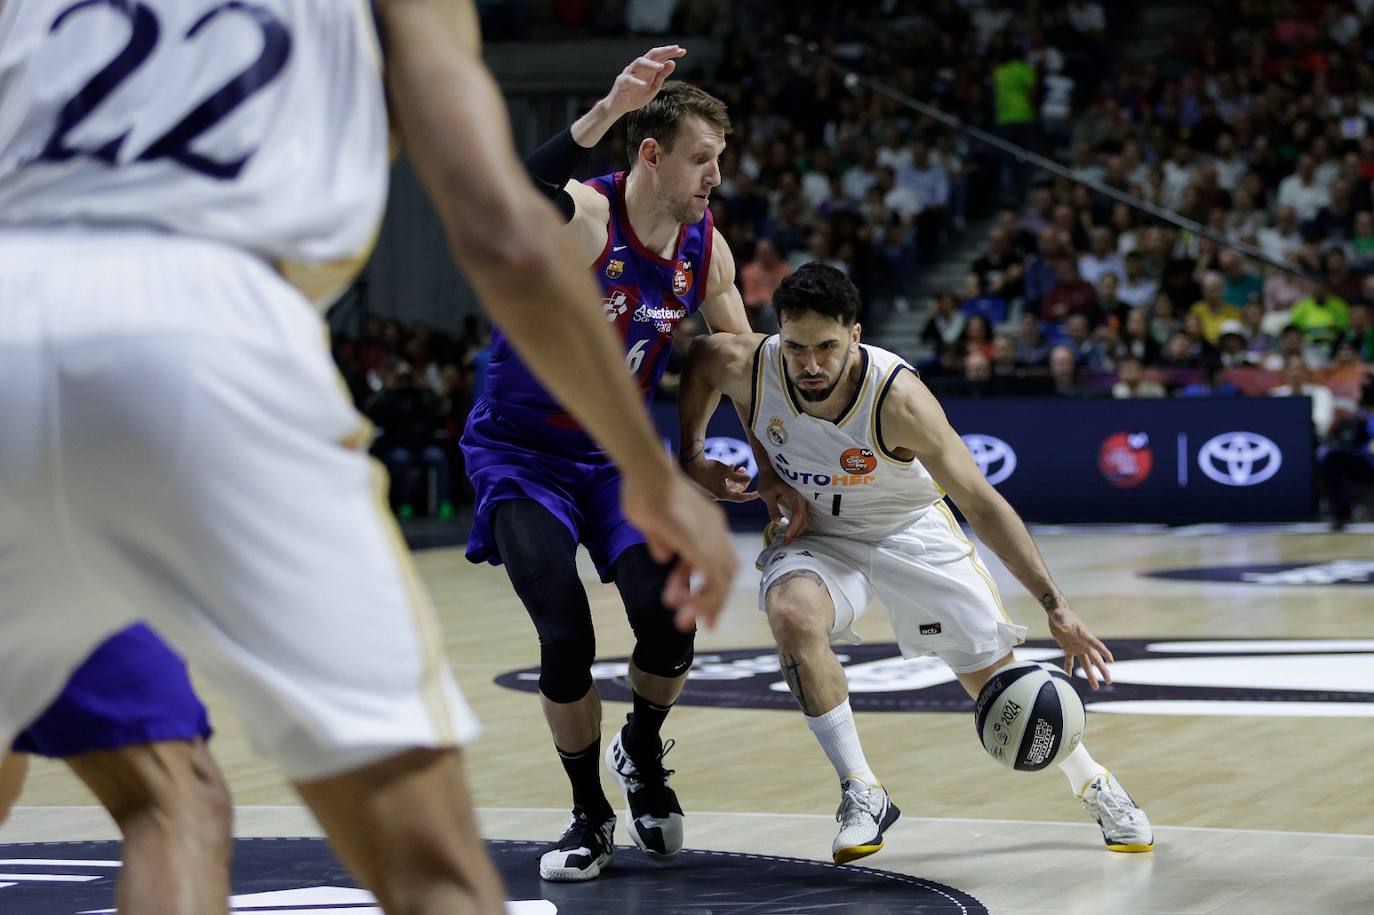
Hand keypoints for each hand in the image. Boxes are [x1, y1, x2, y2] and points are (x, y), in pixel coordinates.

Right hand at [602, 46, 685, 119]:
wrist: (619, 106)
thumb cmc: (637, 95)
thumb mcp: (654, 86)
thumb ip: (662, 76)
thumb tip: (672, 63)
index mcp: (648, 67)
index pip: (660, 56)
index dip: (670, 53)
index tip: (683, 51)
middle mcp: (639, 67)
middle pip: (651, 54)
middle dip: (663, 51)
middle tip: (675, 49)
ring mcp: (629, 73)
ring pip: (639, 62)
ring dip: (650, 64)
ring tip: (660, 66)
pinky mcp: (621, 82)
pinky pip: (629, 80)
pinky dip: (636, 82)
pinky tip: (644, 85)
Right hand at [621, 470, 738, 631]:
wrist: (646, 471)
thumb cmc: (642, 489)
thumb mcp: (650, 522)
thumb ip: (660, 540)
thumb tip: (665, 558)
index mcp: (707, 523)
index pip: (715, 558)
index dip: (705, 580)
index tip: (686, 597)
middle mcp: (715, 531)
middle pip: (726, 571)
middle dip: (712, 599)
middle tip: (699, 621)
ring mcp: (711, 537)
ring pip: (723, 579)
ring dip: (706, 603)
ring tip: (684, 620)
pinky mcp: (700, 545)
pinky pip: (714, 578)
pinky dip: (704, 598)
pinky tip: (686, 610)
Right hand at [681, 453, 759, 502]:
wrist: (690, 464)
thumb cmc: (709, 467)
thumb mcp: (726, 471)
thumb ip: (739, 476)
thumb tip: (750, 478)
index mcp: (723, 494)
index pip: (740, 498)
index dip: (750, 495)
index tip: (758, 494)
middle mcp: (717, 495)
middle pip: (734, 490)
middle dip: (741, 481)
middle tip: (744, 470)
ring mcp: (711, 491)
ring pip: (727, 485)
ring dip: (733, 477)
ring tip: (738, 466)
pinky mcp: (706, 485)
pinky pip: (720, 483)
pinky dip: (725, 476)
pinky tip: (729, 465)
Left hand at [756, 465, 807, 543]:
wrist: (770, 470)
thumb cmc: (768, 480)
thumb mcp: (767, 493)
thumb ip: (772, 507)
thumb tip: (777, 521)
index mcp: (794, 496)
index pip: (797, 515)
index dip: (793, 528)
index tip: (786, 539)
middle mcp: (800, 500)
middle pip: (802, 520)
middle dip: (795, 533)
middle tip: (785, 544)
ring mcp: (800, 502)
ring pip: (802, 520)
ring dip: (795, 531)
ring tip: (786, 541)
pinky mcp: (796, 505)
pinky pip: (798, 517)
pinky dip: (795, 526)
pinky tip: (788, 533)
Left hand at [1045, 603, 1114, 688]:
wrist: (1056, 613)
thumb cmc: (1060, 613)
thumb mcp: (1060, 617)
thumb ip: (1064, 622)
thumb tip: (1066, 627)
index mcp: (1084, 635)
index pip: (1096, 645)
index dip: (1104, 652)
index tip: (1112, 660)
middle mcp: (1084, 643)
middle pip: (1095, 659)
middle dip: (1102, 670)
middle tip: (1109, 681)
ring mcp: (1077, 647)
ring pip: (1086, 664)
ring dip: (1090, 675)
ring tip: (1096, 687)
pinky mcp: (1068, 649)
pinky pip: (1070, 662)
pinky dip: (1069, 669)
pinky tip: (1069, 677)